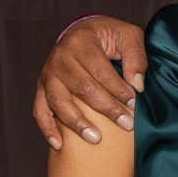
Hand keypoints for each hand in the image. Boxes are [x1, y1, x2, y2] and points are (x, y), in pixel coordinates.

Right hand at [34, 17, 146, 147]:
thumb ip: (135, 57)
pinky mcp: (42, 88)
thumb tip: (137, 85)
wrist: (84, 32)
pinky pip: (40, 110)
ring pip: (58, 101)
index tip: (134, 103)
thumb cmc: (110, 36)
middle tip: (127, 124)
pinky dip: (47, 128)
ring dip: (77, 123)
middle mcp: (59, 57)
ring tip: (96, 139)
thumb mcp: (128, 36)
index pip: (100, 70)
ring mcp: (48, 74)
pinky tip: (59, 144)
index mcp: (81, 42)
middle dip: (106, 108)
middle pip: (81, 87)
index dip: (118, 88)